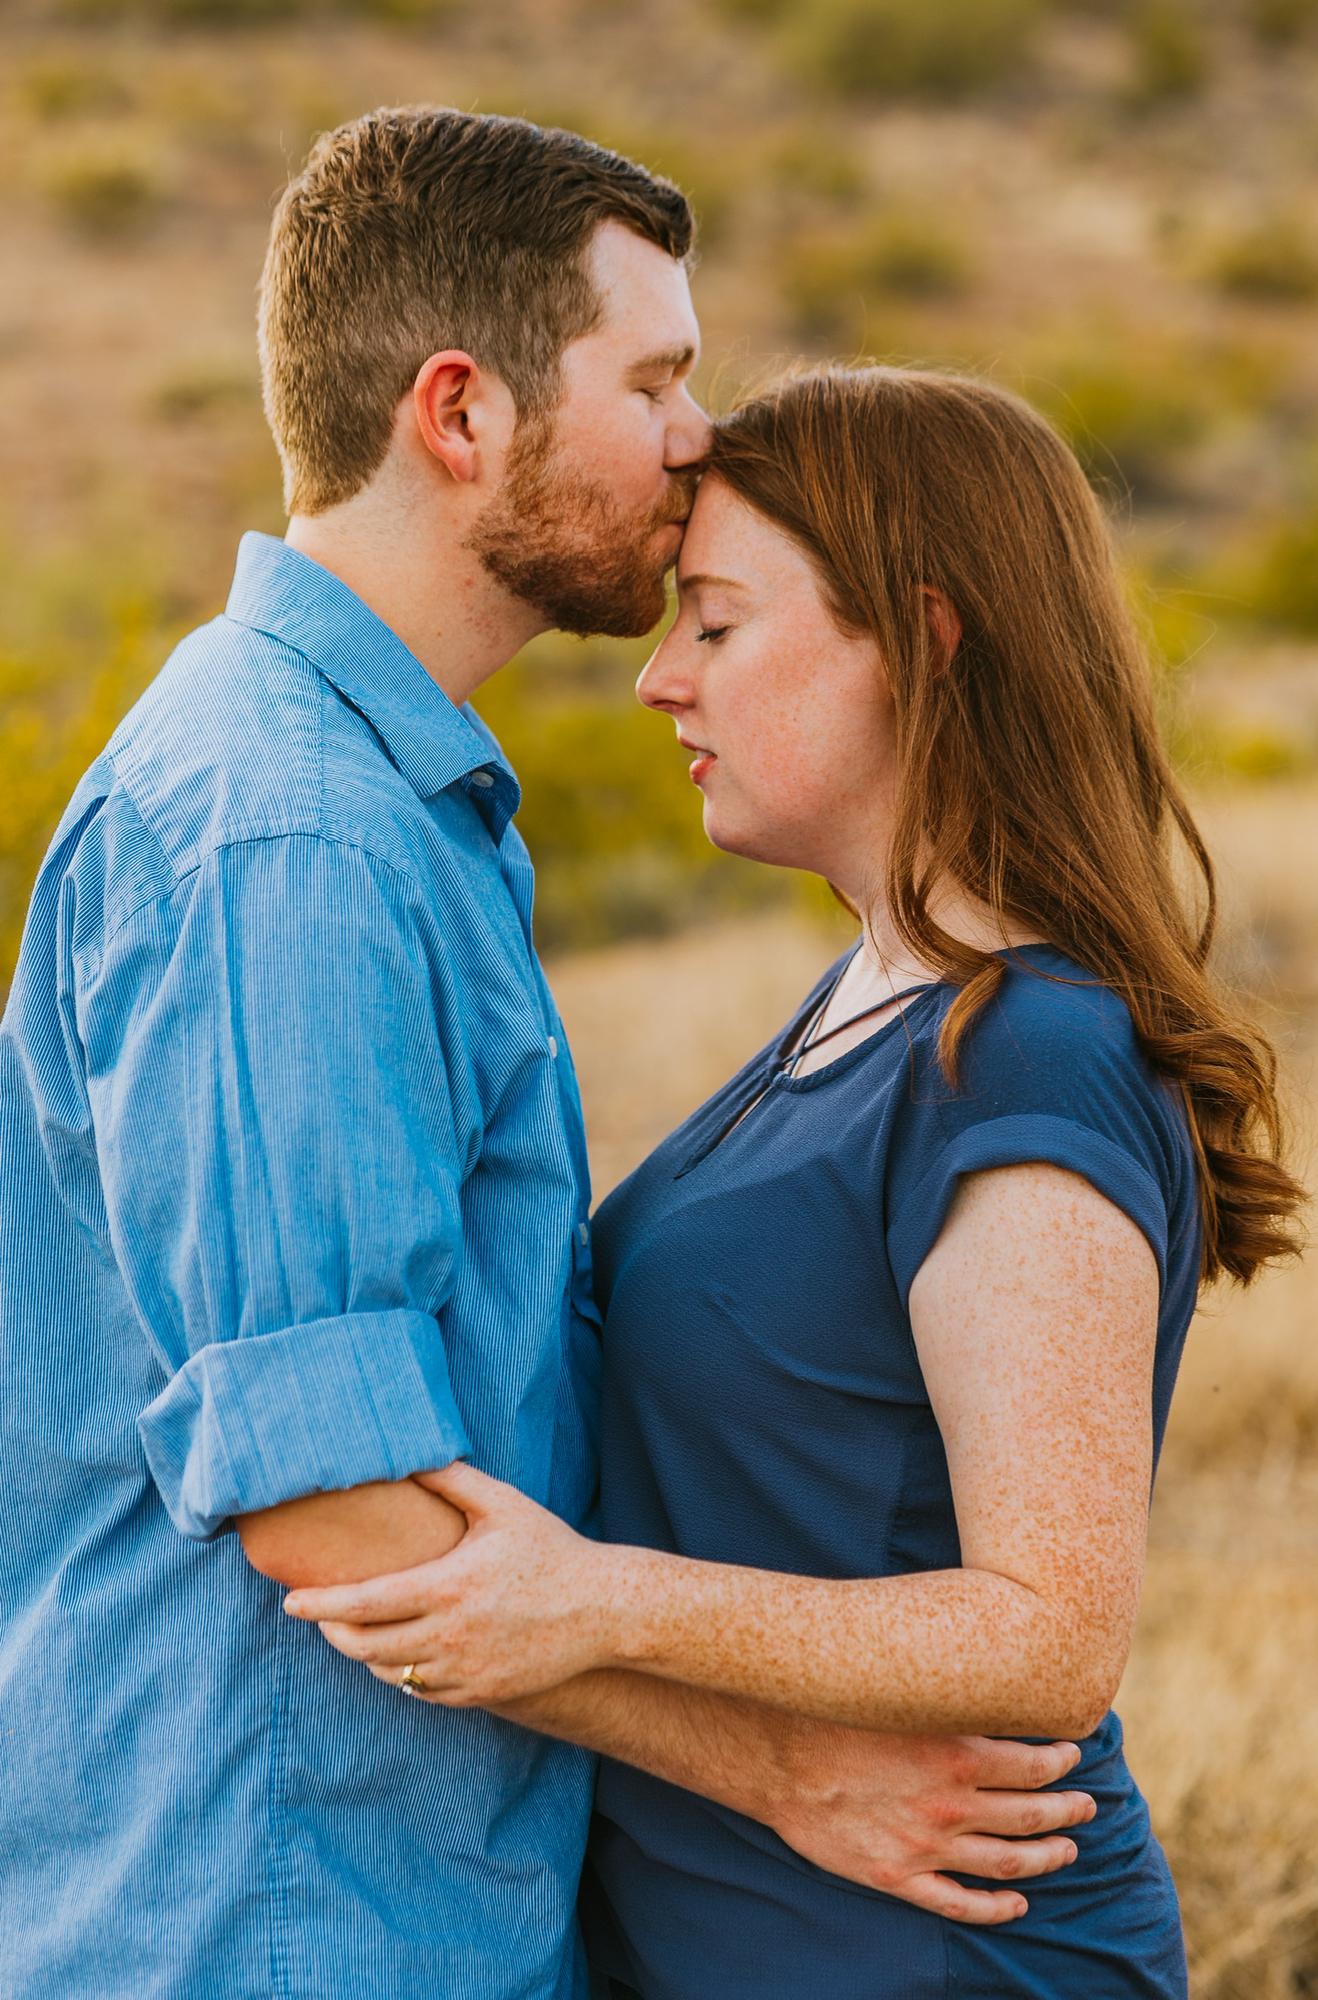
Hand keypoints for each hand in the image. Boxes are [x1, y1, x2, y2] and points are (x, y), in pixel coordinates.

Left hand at [282, 1462, 615, 1703]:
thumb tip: (410, 1454)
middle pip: (365, 1647)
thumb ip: (451, 1479)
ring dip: (364, 1655)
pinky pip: (422, 1692)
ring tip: (356, 1631)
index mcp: (448, 1587)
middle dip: (332, 1632)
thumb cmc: (551, 1550)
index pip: (365, 1603)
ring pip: (390, 1674)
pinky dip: (401, 1675)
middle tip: (319, 1615)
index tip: (291, 1602)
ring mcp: (465, 1671)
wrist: (603, 1609)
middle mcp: (450, 1636)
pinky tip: (400, 1654)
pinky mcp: (481, 1694)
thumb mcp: (502, 1504)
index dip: (320, 1604)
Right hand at [769, 1722, 1095, 1922]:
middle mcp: (949, 1805)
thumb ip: (951, 1695)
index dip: (1062, 1763)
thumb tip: (991, 1673)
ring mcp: (925, 1846)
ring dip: (1045, 1857)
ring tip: (1068, 1850)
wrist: (776, 1756)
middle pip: (1030, 1815)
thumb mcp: (904, 1692)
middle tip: (1087, 1807)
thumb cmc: (837, 1711)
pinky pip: (959, 1901)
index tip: (1074, 1756)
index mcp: (956, 1754)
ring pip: (1006, 1860)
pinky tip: (1018, 1902)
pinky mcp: (897, 1876)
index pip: (1033, 1765)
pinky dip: (996, 1907)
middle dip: (1067, 1811)